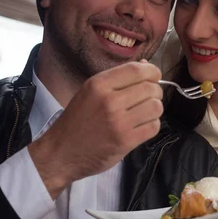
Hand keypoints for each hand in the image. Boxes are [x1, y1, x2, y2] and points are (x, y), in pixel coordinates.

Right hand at [29, 61, 162, 198]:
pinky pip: (154, 126)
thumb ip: (117, 79)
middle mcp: (109, 100)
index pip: (137, 70)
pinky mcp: (126, 141)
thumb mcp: (90, 91)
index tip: (154, 77)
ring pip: (156, 107)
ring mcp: (118, 122)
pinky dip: (152, 125)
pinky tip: (141, 126)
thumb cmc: (77, 120)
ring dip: (155, 109)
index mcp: (99, 84)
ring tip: (144, 113)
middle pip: (150, 88)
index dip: (152, 72)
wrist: (61, 152)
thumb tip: (147, 66)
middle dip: (155, 92)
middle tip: (148, 98)